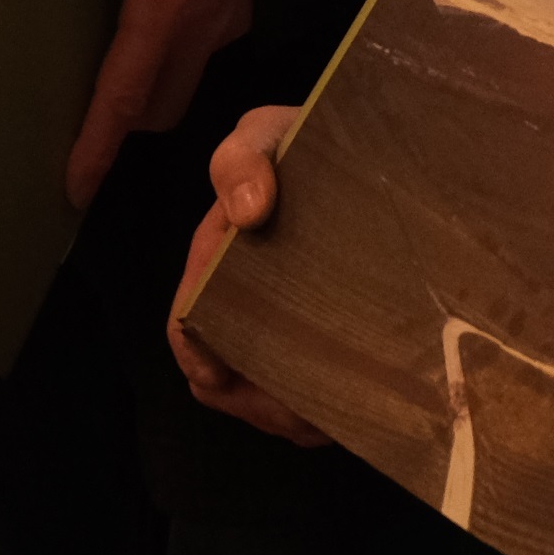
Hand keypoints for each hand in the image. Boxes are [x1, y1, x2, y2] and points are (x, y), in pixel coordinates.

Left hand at [12, 0, 253, 207]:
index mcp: (162, 5)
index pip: (123, 93)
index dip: (98, 145)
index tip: (77, 189)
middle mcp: (197, 28)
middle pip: (157, 106)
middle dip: (125, 125)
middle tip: (87, 129)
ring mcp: (225, 22)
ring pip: (183, 82)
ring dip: (151, 94)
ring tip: (116, 83)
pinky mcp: (242, 9)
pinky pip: (202, 52)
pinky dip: (175, 56)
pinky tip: (157, 28)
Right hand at [169, 103, 327, 445]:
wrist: (365, 148)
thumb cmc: (305, 141)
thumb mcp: (267, 135)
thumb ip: (243, 160)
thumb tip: (249, 210)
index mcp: (214, 260)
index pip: (187, 323)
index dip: (202, 358)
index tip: (227, 380)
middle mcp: (240, 300)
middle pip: (226, 377)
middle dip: (259, 405)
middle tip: (306, 418)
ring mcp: (282, 324)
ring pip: (268, 396)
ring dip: (292, 416)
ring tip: (334, 419)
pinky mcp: (323, 340)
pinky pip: (309, 398)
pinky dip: (322, 414)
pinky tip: (353, 411)